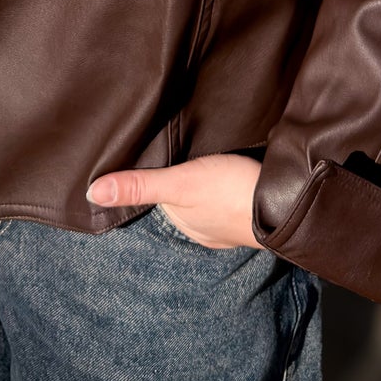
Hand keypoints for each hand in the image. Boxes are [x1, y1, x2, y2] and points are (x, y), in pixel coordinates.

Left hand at [86, 153, 261, 249]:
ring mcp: (227, 221)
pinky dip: (220, 186)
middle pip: (179, 200)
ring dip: (199, 184)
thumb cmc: (231, 193)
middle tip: (170, 153)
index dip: (146, 181)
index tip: (139, 162)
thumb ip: (139, 185)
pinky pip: (226, 195)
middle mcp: (201, 227)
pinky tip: (223, 171)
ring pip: (203, 199)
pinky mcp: (247, 206)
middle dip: (174, 183)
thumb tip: (92, 194)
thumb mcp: (180, 183)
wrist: (288, 203)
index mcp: (182, 223)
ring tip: (195, 159)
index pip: (155, 200)